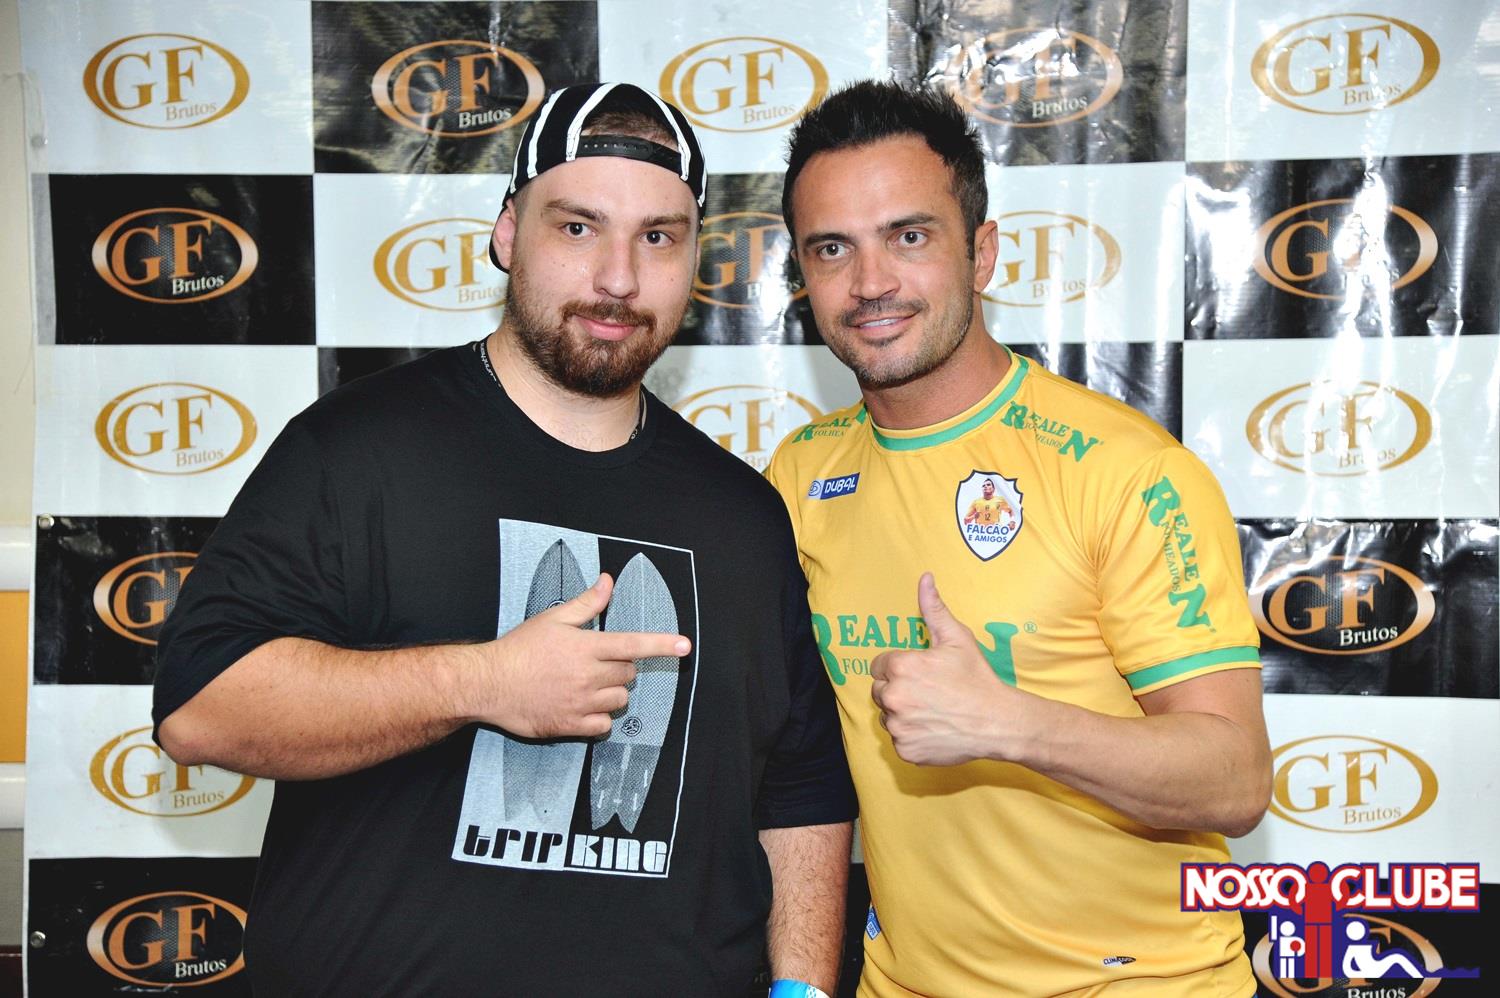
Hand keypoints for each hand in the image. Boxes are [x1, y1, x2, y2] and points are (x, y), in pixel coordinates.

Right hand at [476, 573, 690, 738]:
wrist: (488, 684)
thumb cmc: (519, 649)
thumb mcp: (552, 619)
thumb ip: (586, 603)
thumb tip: (608, 582)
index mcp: (586, 647)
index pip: (633, 644)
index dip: (662, 644)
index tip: (684, 646)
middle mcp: (588, 676)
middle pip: (628, 673)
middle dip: (620, 667)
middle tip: (595, 663)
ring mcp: (581, 703)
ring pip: (620, 700)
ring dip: (612, 693)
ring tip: (587, 685)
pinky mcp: (571, 725)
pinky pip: (604, 726)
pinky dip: (599, 719)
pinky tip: (583, 708)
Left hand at [870, 573, 1014, 765]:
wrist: (998, 722)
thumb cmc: (977, 678)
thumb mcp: (957, 639)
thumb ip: (934, 609)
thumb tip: (925, 578)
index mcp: (901, 667)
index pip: (880, 665)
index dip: (900, 667)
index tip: (921, 673)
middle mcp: (894, 697)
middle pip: (880, 690)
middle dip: (898, 689)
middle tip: (928, 691)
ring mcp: (898, 726)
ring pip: (887, 716)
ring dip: (902, 713)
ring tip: (932, 710)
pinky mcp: (906, 750)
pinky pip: (898, 739)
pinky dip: (911, 736)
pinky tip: (934, 728)